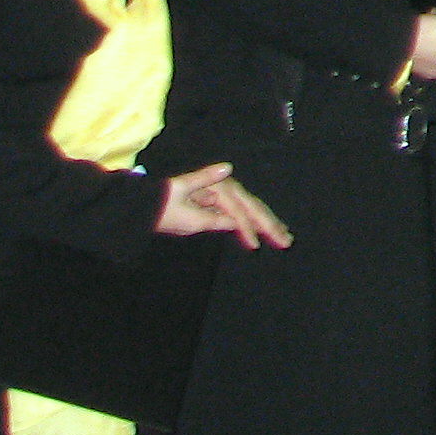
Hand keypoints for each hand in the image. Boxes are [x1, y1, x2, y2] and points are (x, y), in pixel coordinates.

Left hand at [157, 163, 292, 247]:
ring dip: (268, 223)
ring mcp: (225, 194)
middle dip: (270, 225)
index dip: (248, 229)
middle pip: (253, 208)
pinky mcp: (222, 202)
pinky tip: (265, 231)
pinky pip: (243, 214)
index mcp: (219, 188)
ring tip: (284, 235)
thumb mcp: (185, 211)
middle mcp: (226, 188)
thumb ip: (213, 217)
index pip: (239, 212)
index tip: (256, 246)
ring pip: (252, 210)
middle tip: (286, 240)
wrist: (149, 204)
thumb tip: (236, 215)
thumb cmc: (165, 208)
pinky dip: (255, 223)